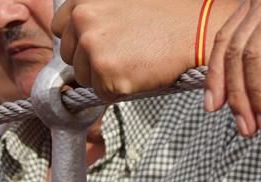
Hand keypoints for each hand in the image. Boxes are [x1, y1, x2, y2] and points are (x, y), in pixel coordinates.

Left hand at [54, 0, 201, 96]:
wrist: (199, 28)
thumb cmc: (168, 12)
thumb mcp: (125, 0)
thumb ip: (97, 10)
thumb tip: (76, 27)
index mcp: (85, 1)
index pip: (60, 27)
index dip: (78, 38)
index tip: (97, 40)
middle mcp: (84, 20)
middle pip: (69, 55)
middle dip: (90, 58)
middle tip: (125, 49)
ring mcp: (93, 48)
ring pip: (83, 77)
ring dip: (104, 75)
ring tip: (135, 57)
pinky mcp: (106, 75)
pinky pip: (101, 93)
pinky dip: (118, 89)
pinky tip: (139, 70)